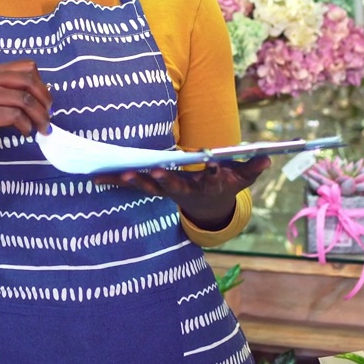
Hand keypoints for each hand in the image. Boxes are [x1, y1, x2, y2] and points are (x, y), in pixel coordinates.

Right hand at [0, 60, 51, 160]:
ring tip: (42, 129)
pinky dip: (25, 126)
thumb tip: (34, 99)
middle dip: (46, 101)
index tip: (46, 101)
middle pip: (30, 82)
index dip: (42, 84)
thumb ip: (2, 89)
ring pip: (24, 100)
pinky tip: (25, 132)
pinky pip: (13, 117)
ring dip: (39, 117)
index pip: (28, 67)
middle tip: (49, 117)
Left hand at [93, 157, 269, 230]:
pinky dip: (114, 181)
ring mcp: (166, 191)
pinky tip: (95, 177)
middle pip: (174, 186)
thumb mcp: (242, 176)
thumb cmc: (225, 184)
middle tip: (156, 172)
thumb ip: (253, 167)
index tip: (212, 165)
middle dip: (165, 179)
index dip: (213, 173)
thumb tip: (268, 157)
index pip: (212, 180)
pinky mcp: (151, 188)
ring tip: (122, 174)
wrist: (206, 206)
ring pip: (149, 187)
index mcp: (208, 185)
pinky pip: (131, 185)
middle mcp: (185, 190)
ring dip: (135, 181)